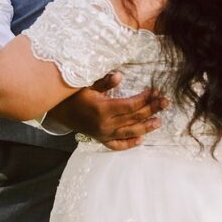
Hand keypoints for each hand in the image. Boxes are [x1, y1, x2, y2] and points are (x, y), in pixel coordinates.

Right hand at [47, 72, 168, 150]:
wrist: (57, 111)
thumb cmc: (71, 95)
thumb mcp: (85, 84)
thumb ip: (104, 82)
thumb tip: (120, 76)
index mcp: (103, 109)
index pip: (131, 105)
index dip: (145, 99)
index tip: (154, 91)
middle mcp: (105, 124)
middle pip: (134, 117)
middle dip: (151, 109)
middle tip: (165, 103)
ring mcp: (103, 134)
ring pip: (130, 132)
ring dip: (146, 127)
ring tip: (159, 122)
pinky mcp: (100, 138)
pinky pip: (117, 145)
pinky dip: (129, 144)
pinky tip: (140, 140)